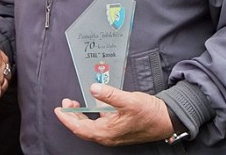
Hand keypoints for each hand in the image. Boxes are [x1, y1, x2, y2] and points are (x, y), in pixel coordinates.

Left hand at [53, 84, 174, 145]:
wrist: (165, 119)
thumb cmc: (149, 113)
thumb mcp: (128, 100)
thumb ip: (109, 94)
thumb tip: (93, 88)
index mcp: (107, 132)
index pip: (79, 128)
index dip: (67, 118)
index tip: (59, 109)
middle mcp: (108, 136)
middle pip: (82, 128)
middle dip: (72, 116)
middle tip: (66, 104)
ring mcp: (112, 134)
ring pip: (90, 127)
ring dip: (81, 116)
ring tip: (75, 104)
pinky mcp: (117, 129)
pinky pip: (99, 124)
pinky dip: (92, 115)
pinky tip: (94, 105)